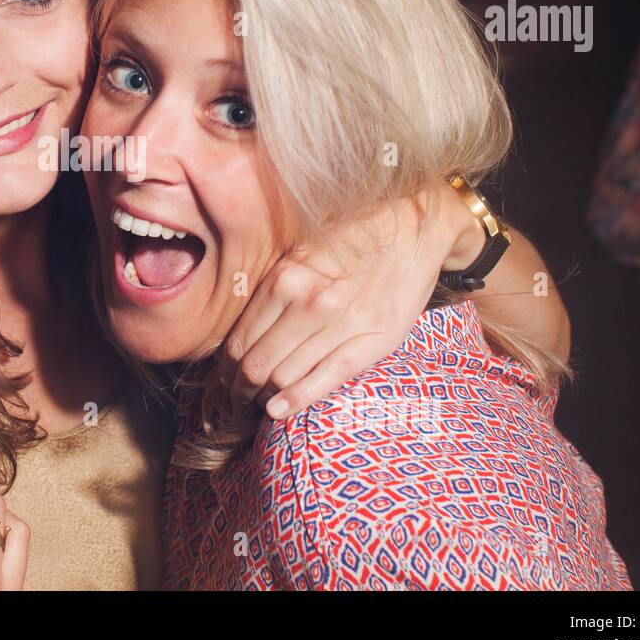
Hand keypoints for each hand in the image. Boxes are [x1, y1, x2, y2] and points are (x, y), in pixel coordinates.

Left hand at [220, 186, 478, 419]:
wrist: (413, 228)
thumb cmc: (352, 241)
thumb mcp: (301, 254)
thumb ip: (272, 288)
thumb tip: (238, 328)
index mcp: (284, 280)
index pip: (240, 339)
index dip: (227, 367)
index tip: (226, 375)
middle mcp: (307, 302)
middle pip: (257, 363)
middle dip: (240, 387)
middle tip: (237, 396)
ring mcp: (340, 324)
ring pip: (285, 375)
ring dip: (264, 396)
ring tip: (259, 401)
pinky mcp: (372, 340)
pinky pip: (326, 378)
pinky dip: (297, 399)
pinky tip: (278, 410)